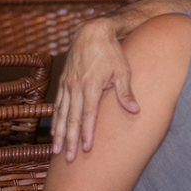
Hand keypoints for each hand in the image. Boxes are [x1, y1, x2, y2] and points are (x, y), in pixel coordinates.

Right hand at [52, 19, 138, 159]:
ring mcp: (67, 85)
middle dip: (70, 140)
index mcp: (91, 86)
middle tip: (68, 158)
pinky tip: (54, 132)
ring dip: (59, 134)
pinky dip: (56, 120)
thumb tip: (135, 111)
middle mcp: (76, 87)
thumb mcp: (123, 71)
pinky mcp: (63, 82)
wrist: (92, 32)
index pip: (89, 115)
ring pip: (62, 114)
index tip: (86, 149)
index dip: (87, 133)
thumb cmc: (112, 53)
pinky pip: (58, 105)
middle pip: (72, 119)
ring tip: (56, 151)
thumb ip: (126, 92)